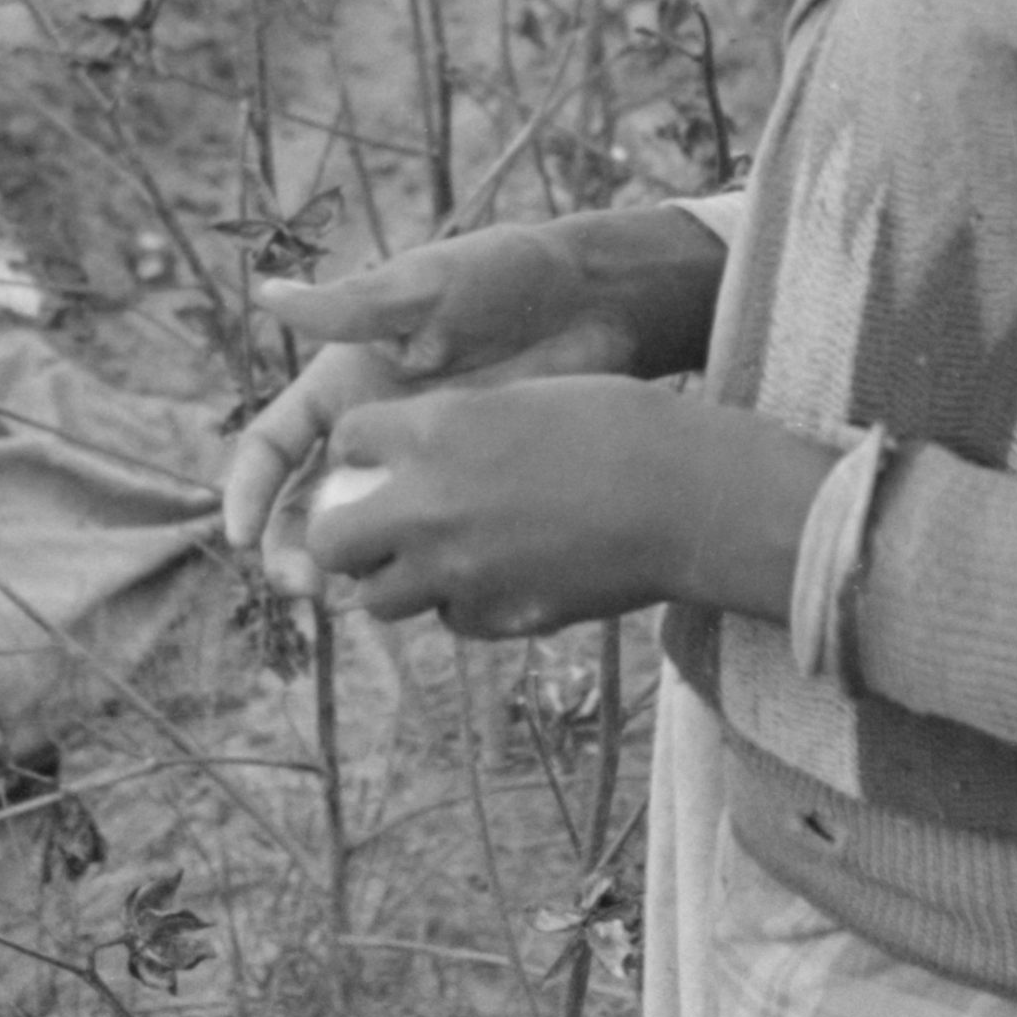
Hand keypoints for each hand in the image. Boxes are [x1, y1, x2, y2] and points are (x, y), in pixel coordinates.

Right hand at [222, 211, 727, 585]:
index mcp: (344, 384)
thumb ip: (354, 307)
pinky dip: (409, 572)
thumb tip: (269, 294)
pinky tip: (412, 593)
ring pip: (363, 534)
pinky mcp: (467, 490)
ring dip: (345, 570)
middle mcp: (370, 433)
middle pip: (307, 506)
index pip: (273, 447)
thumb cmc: (505, 276)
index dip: (250, 492)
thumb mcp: (428, 286)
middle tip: (306, 582)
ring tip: (350, 598)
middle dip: (293, 549)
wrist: (595, 303)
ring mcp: (418, 468)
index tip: (242, 537)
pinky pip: (425, 542)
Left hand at [304, 375, 682, 637]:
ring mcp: (458, 572)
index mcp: (435, 432)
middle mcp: (428, 505)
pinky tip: (499, 575)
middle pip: (331, 539)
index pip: (345, 441)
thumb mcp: (526, 397)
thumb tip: (419, 451)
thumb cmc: (621, 426)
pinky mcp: (495, 618)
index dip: (359, 448)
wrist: (685, 496)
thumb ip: (459, 425)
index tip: (380, 453)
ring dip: (397, 577)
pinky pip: (448, 619)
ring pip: (378, 598)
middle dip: (345, 531)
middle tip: (378, 523)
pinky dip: (459, 603)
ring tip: (439, 556)